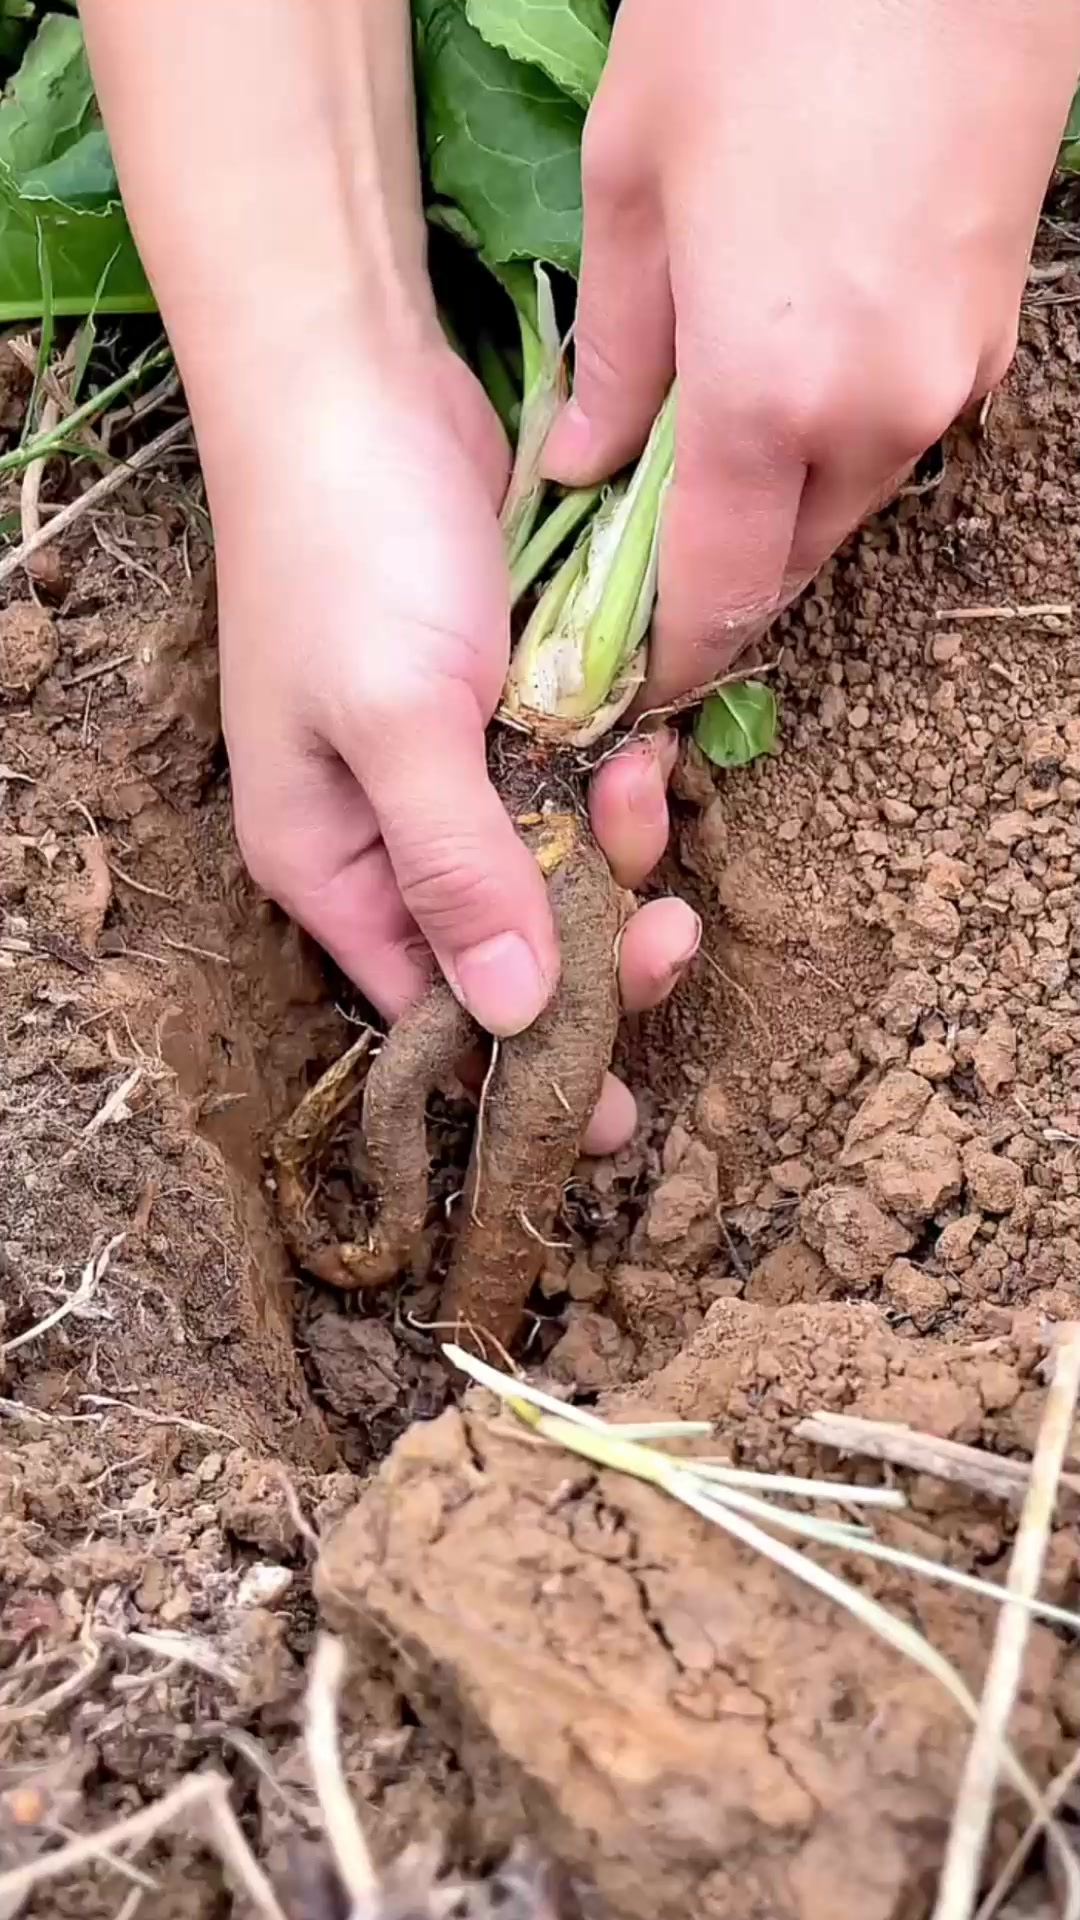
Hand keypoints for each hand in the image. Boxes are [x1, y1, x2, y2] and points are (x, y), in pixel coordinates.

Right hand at [215, 343, 698, 1153]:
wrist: (355, 380)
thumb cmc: (346, 554)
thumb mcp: (397, 724)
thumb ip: (458, 871)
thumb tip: (517, 1017)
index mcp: (328, 863)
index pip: (428, 1009)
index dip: (522, 1064)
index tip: (614, 1115)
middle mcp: (386, 832)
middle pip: (508, 947)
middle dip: (596, 945)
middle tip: (671, 928)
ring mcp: (451, 767)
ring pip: (560, 865)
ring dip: (620, 846)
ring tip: (648, 780)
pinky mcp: (505, 705)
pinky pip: (579, 782)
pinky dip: (619, 774)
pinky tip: (649, 740)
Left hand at [545, 0, 1079, 706]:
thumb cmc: (762, 14)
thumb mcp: (635, 175)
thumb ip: (616, 352)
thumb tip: (584, 465)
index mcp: (769, 399)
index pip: (717, 594)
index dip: (673, 650)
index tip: (633, 673)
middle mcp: (876, 416)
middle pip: (789, 562)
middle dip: (720, 581)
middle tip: (649, 560)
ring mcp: (952, 376)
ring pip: (850, 498)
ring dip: (780, 506)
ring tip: (708, 459)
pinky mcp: (995, 328)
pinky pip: (903, 427)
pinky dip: (840, 437)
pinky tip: (791, 377)